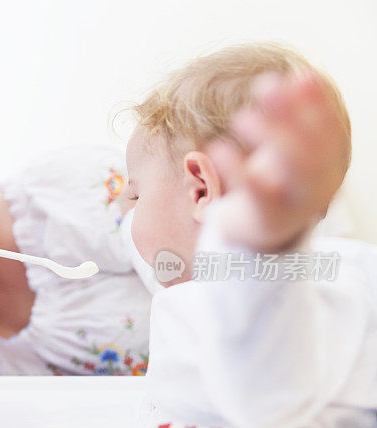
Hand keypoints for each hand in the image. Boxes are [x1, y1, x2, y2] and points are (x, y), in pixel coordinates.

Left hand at [207, 72, 347, 251]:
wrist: (258, 233)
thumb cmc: (275, 180)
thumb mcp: (288, 148)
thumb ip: (293, 116)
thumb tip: (298, 75)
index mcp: (329, 165)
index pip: (330, 131)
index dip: (318, 103)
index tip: (300, 75)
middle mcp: (319, 186)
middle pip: (313, 148)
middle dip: (292, 114)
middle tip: (264, 85)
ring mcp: (295, 206)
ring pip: (293, 171)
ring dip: (270, 137)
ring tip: (241, 115)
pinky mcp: (265, 219)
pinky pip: (255, 195)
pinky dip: (236, 169)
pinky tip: (217, 146)